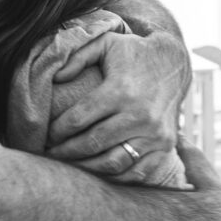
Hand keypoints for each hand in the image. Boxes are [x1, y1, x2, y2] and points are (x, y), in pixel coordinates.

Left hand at [44, 30, 190, 170]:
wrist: (174, 63)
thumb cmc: (132, 52)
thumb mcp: (105, 43)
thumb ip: (78, 56)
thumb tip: (56, 79)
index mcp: (120, 91)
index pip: (79, 118)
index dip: (58, 130)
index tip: (47, 135)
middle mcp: (139, 115)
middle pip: (92, 143)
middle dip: (66, 152)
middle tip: (50, 155)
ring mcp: (155, 134)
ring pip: (113, 163)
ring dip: (87, 168)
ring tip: (70, 166)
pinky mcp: (165, 146)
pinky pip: (136, 172)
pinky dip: (114, 177)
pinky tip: (97, 171)